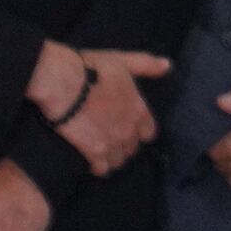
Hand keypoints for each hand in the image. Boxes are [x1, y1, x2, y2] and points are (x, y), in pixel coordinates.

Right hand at [46, 48, 174, 176]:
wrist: (63, 83)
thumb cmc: (91, 68)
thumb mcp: (122, 61)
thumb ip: (146, 65)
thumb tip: (167, 65)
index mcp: (139, 109)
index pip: (148, 132)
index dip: (139, 131)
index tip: (129, 128)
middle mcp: (130, 130)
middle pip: (132, 148)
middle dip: (124, 144)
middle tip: (110, 138)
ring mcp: (113, 143)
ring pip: (119, 160)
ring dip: (112, 157)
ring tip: (101, 151)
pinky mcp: (94, 153)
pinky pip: (102, 169)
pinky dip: (98, 167)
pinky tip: (91, 162)